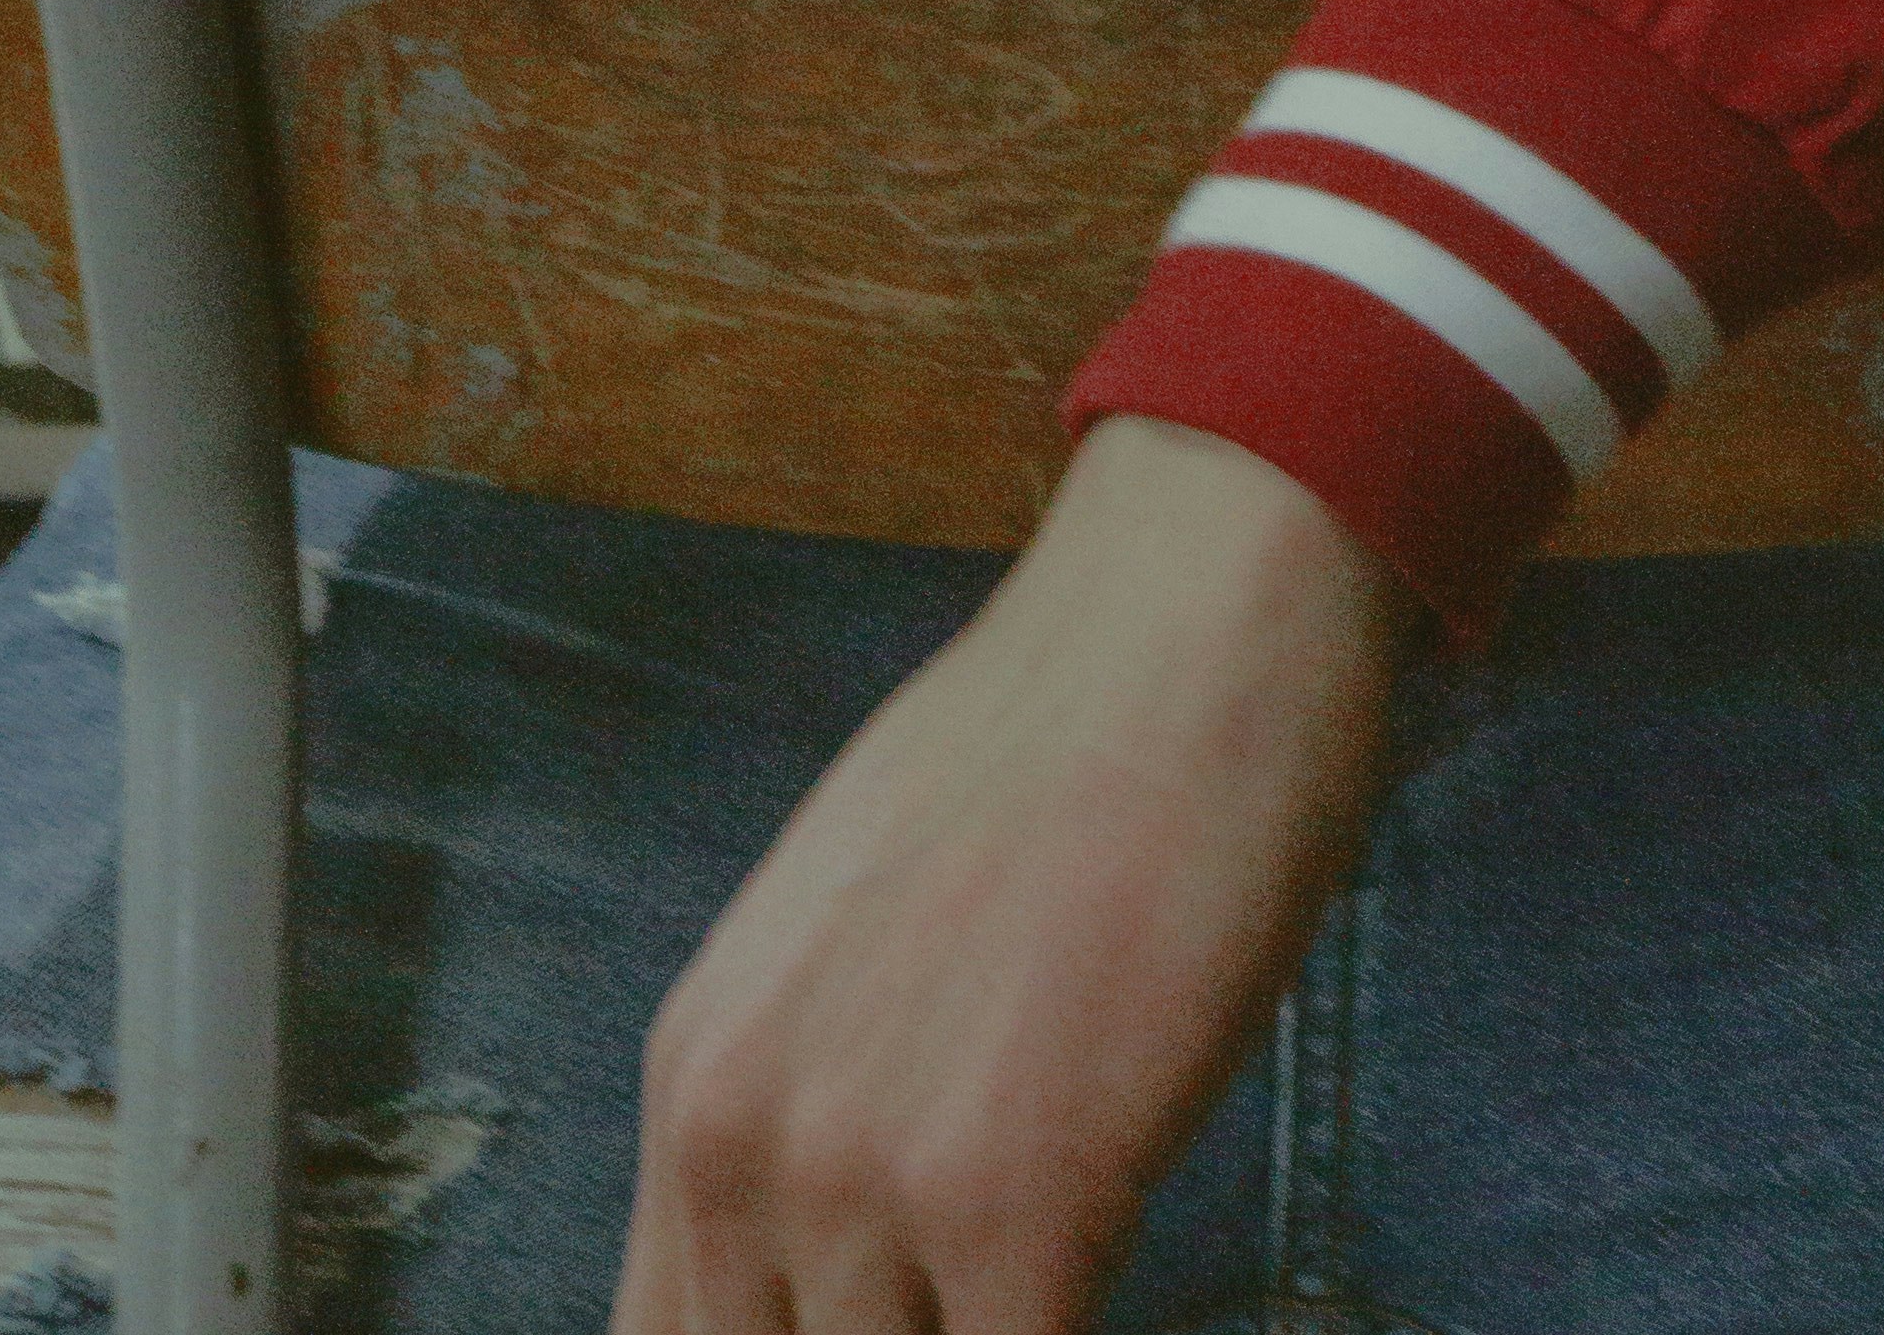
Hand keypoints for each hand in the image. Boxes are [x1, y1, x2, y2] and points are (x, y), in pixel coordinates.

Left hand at [613, 416, 1405, 1334]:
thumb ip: (814, 1108)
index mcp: (698, 1079)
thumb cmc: (1058, 752)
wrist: (1186, 620)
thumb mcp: (852, 935)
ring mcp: (865, 1177)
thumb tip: (831, 1271)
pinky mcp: (1016, 1202)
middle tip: (972, 1287)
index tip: (889, 1315)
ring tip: (1055, 1272)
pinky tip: (1114, 1273)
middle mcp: (741, 1138)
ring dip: (986, 1326)